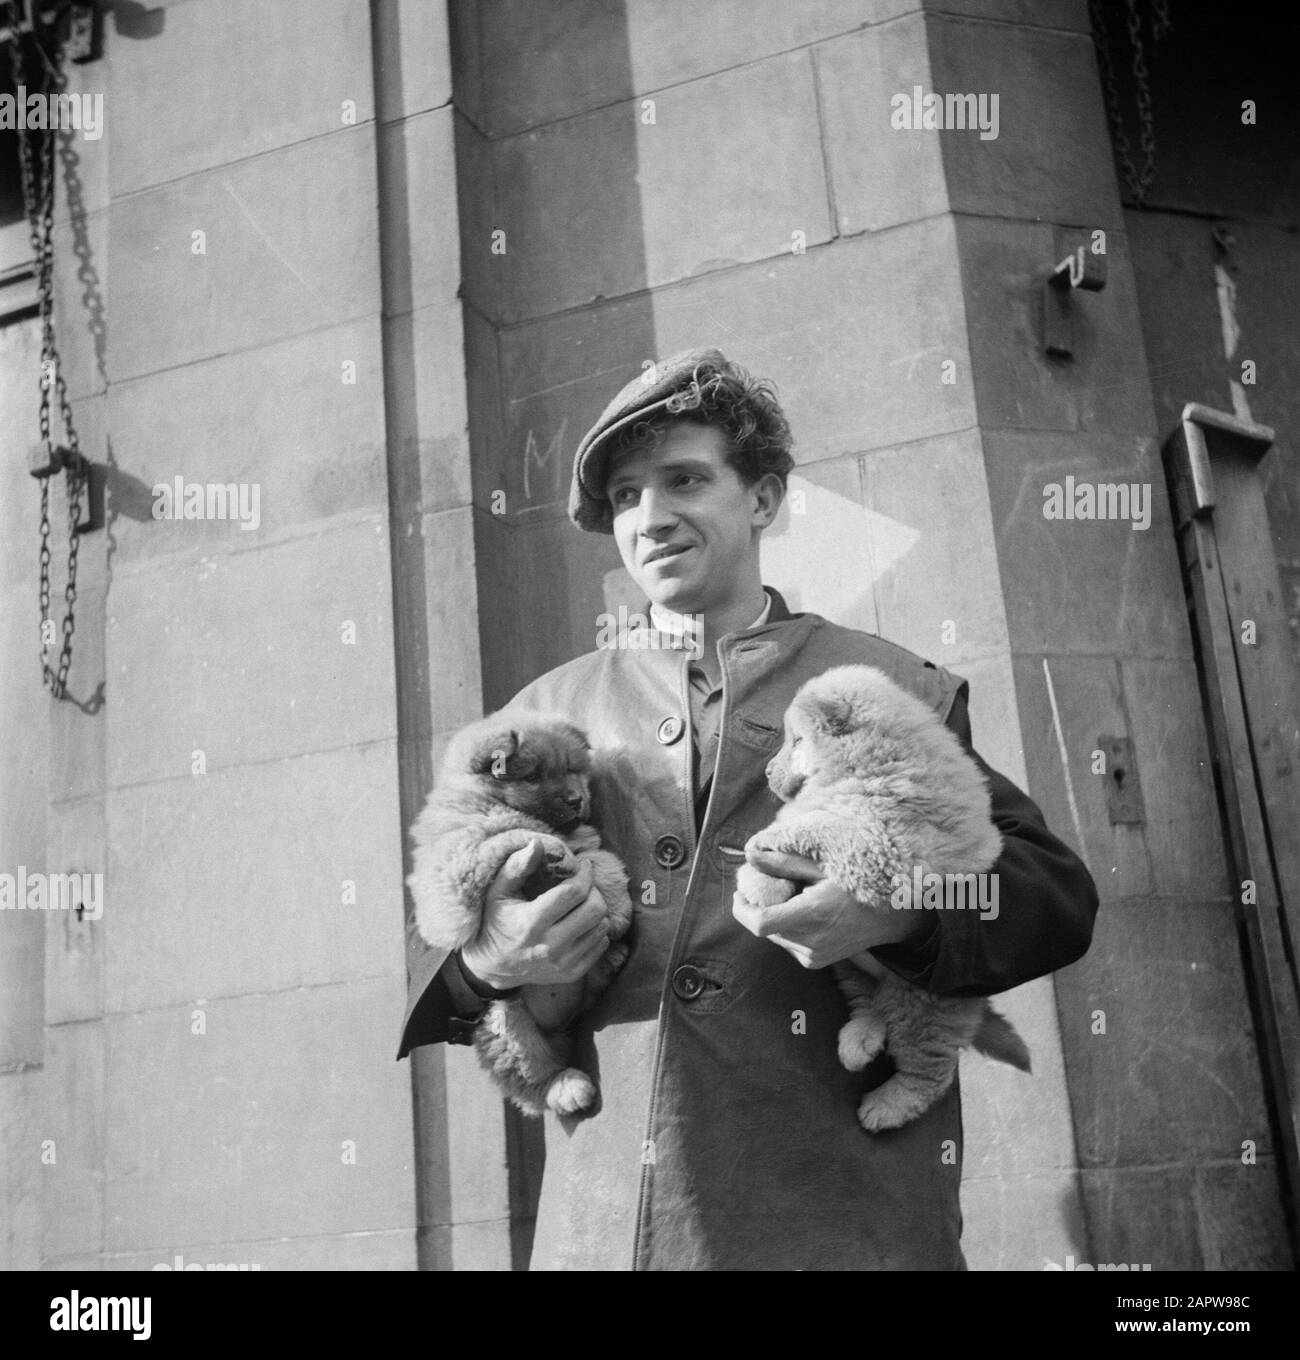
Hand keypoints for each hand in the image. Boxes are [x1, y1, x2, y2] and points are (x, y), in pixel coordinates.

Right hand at [460, 839, 610, 990]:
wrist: (490, 967)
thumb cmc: (494, 922)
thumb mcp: (498, 892)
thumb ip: (518, 866)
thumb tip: (538, 842)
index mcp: (530, 923)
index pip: (572, 893)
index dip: (584, 874)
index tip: (584, 865)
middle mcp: (549, 947)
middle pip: (594, 910)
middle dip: (594, 891)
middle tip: (584, 884)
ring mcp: (561, 964)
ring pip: (601, 928)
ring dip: (597, 910)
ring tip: (582, 903)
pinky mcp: (571, 974)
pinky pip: (601, 946)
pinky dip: (597, 930)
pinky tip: (582, 923)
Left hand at [732, 849, 926, 968]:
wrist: (890, 916)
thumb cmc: (857, 884)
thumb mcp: (823, 865)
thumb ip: (784, 862)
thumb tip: (750, 856)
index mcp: (813, 915)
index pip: (761, 923)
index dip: (742, 909)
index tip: (740, 892)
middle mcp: (812, 941)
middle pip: (764, 929)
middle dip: (757, 908)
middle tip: (766, 886)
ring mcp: (814, 956)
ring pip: (775, 936)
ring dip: (773, 917)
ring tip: (792, 898)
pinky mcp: (815, 962)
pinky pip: (787, 944)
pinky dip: (786, 928)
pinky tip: (803, 912)